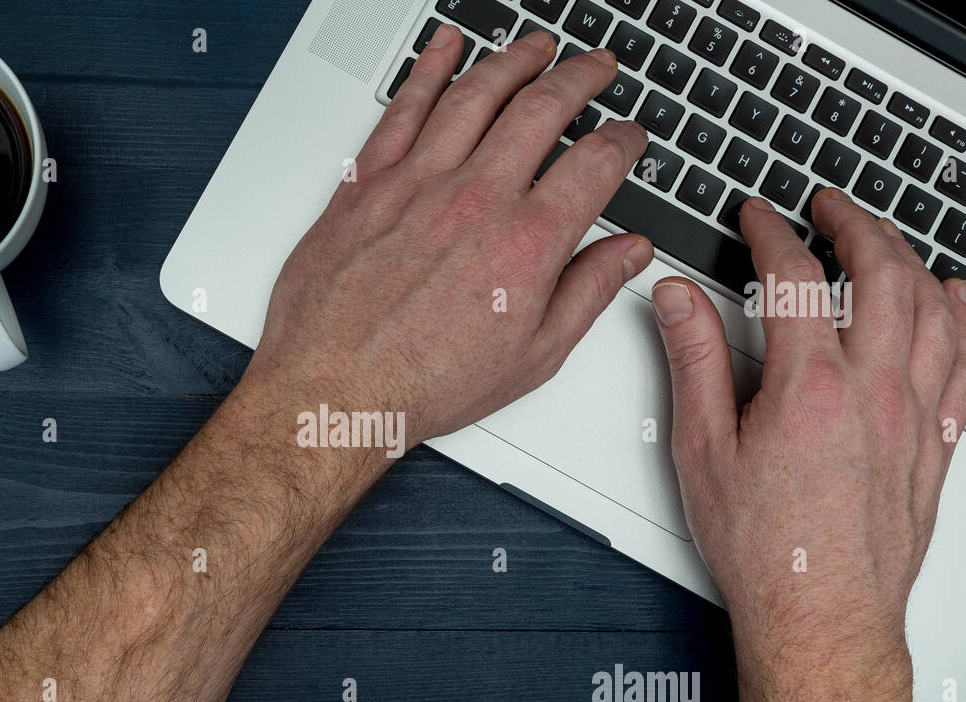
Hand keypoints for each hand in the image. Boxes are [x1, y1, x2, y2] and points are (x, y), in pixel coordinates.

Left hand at [243, 25, 651, 448]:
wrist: (335, 392)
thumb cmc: (423, 383)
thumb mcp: (532, 356)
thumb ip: (588, 293)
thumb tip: (628, 253)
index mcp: (526, 243)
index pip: (595, 163)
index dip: (623, 141)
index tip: (629, 136)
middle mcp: (474, 200)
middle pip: (542, 109)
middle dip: (580, 77)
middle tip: (597, 65)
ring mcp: (417, 185)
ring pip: (475, 94)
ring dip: (513, 60)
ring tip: (537, 45)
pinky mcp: (367, 184)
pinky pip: (403, 108)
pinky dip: (429, 69)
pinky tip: (445, 46)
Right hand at [651, 190, 965, 676]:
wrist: (821, 616)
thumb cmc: (764, 549)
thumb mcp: (702, 452)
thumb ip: (692, 363)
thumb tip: (678, 301)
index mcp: (810, 388)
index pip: (796, 277)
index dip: (772, 232)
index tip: (758, 217)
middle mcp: (873, 391)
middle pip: (881, 273)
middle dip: (854, 223)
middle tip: (829, 204)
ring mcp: (912, 415)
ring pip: (930, 307)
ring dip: (908, 257)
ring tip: (884, 236)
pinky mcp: (932, 444)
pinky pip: (960, 360)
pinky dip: (958, 316)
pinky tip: (951, 299)